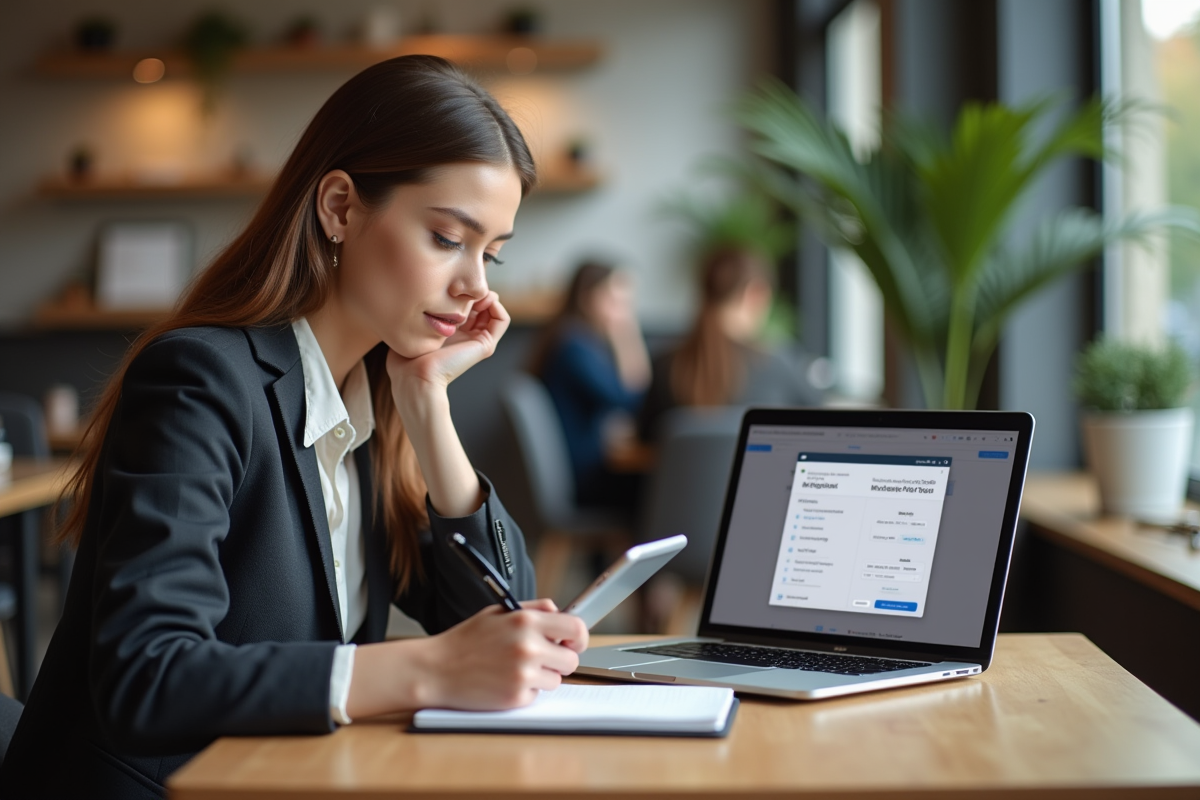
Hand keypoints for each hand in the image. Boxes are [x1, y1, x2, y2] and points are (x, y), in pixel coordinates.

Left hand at [386, 291, 510, 397]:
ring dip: (489, 297)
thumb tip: (431, 293)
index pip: (466, 305)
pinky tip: (484, 300)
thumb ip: (423, 311)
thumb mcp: (415, 325)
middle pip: (481, 306)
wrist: (415, 376)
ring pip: (493, 311)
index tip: (454, 283)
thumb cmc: (407, 356)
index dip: (464, 291)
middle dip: (477, 292)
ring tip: (476, 293)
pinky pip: (502, 321)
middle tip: (466, 287)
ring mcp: (477, 341)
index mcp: (450, 332)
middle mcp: (466, 336)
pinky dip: (497, 306)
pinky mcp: (485, 345)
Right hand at [420, 603, 588, 709]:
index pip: (575, 627)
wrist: (436, 669)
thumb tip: (560, 611)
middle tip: (541, 658)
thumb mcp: (497, 612)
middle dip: (560, 660)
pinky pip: (536, 695)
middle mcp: (527, 647)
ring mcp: (523, 674)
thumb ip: (532, 609)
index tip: (572, 642)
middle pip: (571, 660)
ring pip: (556, 680)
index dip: (578, 637)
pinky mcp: (516, 697)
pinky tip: (503, 681)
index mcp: (525, 621)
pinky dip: (525, 691)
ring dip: (542, 677)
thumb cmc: (465, 641)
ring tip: (514, 668)